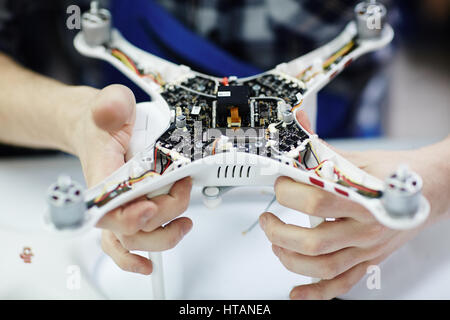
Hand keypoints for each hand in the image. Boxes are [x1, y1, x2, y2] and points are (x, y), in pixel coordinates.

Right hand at [71, 84, 192, 274]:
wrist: (94, 127)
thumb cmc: (101, 123)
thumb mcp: (110, 103)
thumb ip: (111, 105)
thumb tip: (112, 110)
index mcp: (102, 175)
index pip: (109, 208)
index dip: (130, 216)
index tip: (151, 206)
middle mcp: (108, 197)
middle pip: (132, 227)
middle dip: (164, 216)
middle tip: (183, 191)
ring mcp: (118, 206)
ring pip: (134, 239)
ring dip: (162, 237)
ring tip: (184, 224)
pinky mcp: (127, 209)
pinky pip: (124, 243)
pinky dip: (133, 258)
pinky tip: (147, 263)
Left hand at [259, 112, 449, 298]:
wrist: (430, 189)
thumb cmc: (397, 174)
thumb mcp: (359, 158)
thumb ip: (323, 152)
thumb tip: (295, 131)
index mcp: (363, 199)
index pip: (316, 201)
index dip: (289, 193)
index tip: (281, 183)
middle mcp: (366, 229)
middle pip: (314, 242)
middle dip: (279, 232)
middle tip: (267, 219)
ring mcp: (367, 250)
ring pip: (323, 267)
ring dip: (290, 259)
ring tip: (275, 243)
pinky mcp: (369, 261)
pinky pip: (342, 285)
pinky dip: (316, 293)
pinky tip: (297, 293)